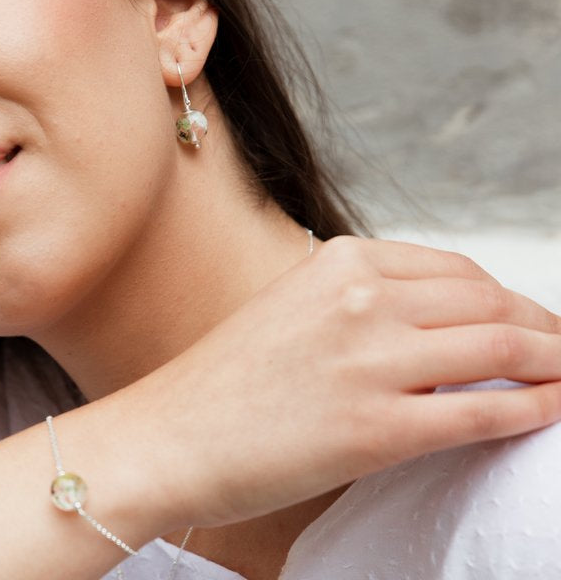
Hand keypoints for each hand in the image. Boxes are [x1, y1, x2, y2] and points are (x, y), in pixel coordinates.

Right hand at [135, 236, 560, 528]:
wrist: (171, 433)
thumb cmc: (226, 377)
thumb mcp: (294, 309)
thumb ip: (364, 306)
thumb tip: (437, 328)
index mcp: (340, 261)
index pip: (456, 269)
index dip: (507, 296)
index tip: (526, 320)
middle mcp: (361, 299)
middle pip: (489, 300)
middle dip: (542, 326)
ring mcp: (371, 360)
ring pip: (501, 345)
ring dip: (553, 362)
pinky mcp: (377, 427)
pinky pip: (483, 410)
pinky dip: (533, 409)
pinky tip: (551, 411)